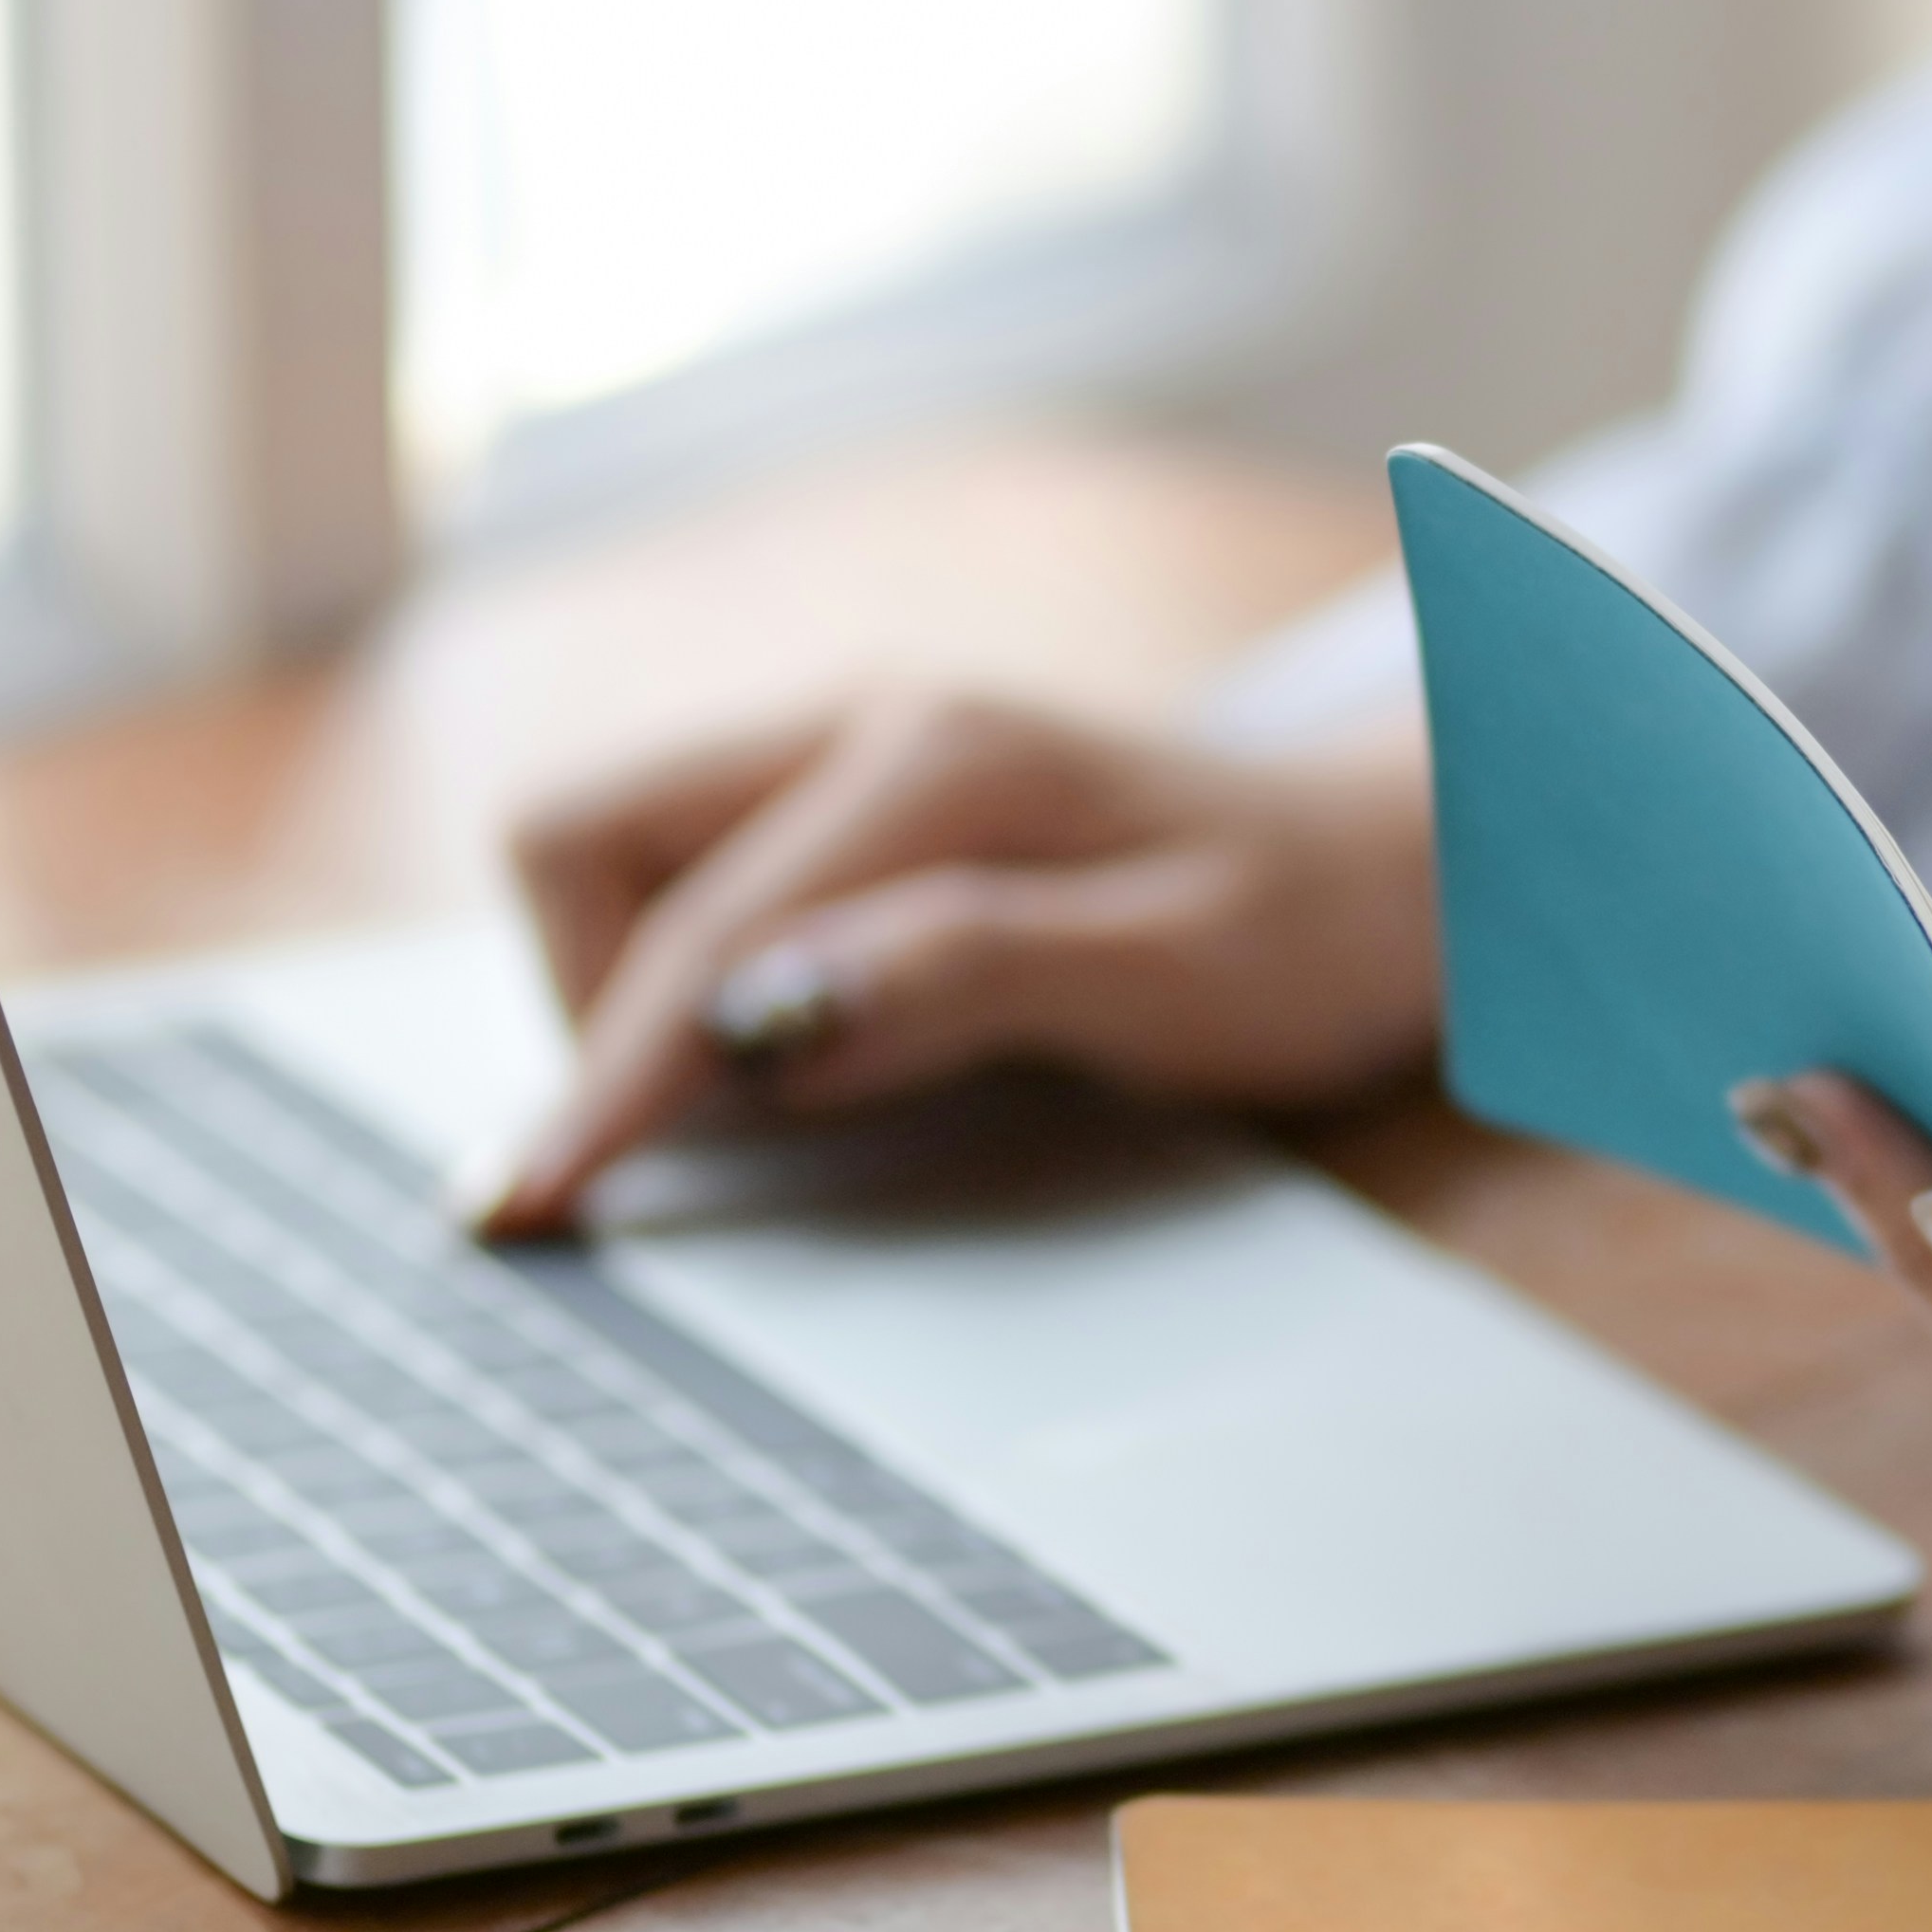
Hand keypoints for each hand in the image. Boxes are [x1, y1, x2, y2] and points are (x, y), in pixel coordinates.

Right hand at [470, 695, 1441, 1235]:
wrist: (1410, 861)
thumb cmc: (1316, 931)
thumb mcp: (1177, 978)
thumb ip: (966, 974)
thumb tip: (764, 1015)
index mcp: (933, 758)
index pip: (694, 933)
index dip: (601, 1081)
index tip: (521, 1209)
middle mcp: (860, 723)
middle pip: (583, 834)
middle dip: (591, 999)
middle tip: (716, 1134)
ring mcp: (846, 748)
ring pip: (614, 849)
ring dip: (637, 985)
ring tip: (780, 1092)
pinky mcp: (848, 801)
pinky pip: (684, 873)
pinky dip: (685, 971)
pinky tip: (793, 1049)